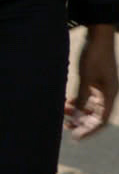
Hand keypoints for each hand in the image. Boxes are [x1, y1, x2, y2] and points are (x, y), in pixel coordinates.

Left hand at [65, 24, 116, 139]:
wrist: (97, 36)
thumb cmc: (93, 55)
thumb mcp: (86, 77)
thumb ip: (82, 96)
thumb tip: (78, 116)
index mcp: (109, 95)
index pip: (101, 121)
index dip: (89, 130)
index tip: (76, 137)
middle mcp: (107, 94)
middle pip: (96, 116)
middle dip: (83, 123)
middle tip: (67, 128)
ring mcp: (102, 88)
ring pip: (91, 107)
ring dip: (79, 112)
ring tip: (64, 115)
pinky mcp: (95, 81)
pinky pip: (88, 97)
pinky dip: (78, 102)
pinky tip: (68, 103)